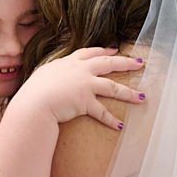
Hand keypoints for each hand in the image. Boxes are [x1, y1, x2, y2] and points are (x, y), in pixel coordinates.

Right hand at [17, 47, 145, 129]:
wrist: (34, 103)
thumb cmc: (33, 91)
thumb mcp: (43, 75)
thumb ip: (52, 73)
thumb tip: (52, 76)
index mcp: (68, 63)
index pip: (90, 53)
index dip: (104, 51)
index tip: (115, 50)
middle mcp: (80, 71)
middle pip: (108, 63)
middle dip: (126, 62)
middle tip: (140, 63)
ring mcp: (85, 85)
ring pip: (113, 87)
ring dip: (129, 93)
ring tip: (143, 97)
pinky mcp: (85, 102)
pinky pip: (102, 112)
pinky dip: (111, 120)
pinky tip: (120, 126)